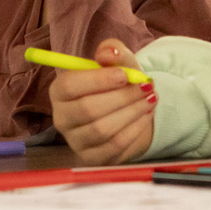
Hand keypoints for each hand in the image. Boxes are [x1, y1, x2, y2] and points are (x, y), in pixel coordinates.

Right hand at [49, 38, 155, 164]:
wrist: (128, 111)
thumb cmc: (117, 84)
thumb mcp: (117, 62)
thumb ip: (112, 51)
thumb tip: (108, 52)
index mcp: (60, 91)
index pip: (69, 86)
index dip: (97, 80)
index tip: (124, 75)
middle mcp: (62, 118)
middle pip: (87, 110)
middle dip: (122, 97)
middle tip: (146, 86)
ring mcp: (76, 141)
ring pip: (102, 129)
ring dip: (132, 112)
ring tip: (150, 99)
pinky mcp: (93, 158)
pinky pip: (115, 146)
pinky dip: (135, 129)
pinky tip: (146, 115)